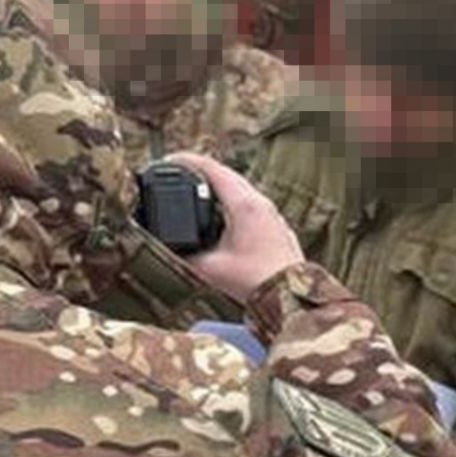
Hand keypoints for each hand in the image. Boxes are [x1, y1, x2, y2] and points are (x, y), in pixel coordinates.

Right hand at [166, 152, 304, 302]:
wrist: (291, 295)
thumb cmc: (257, 281)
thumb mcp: (210, 268)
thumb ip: (184, 256)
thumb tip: (164, 248)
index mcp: (245, 204)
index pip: (213, 169)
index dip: (187, 161)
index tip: (167, 160)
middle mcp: (261, 202)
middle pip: (227, 174)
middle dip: (200, 170)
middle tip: (176, 171)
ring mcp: (271, 213)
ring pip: (240, 187)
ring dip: (217, 184)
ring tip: (193, 187)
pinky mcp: (275, 225)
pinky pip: (250, 201)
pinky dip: (230, 198)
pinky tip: (220, 211)